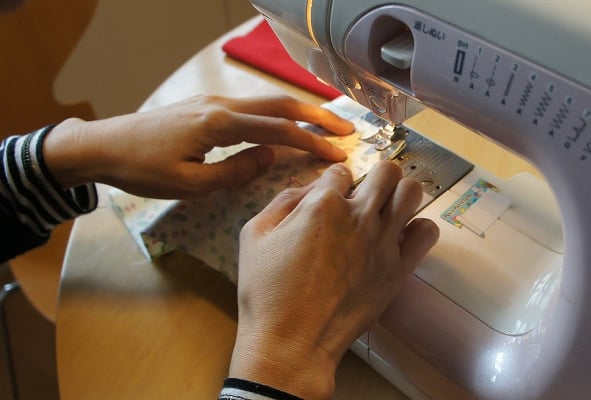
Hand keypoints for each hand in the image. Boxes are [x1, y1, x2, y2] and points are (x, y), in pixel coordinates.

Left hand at [42, 95, 353, 197]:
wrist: (101, 145)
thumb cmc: (142, 169)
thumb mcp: (189, 184)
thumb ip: (234, 171)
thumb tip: (270, 158)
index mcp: (220, 125)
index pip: (278, 131)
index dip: (312, 143)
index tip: (339, 154)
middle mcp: (221, 106)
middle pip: (280, 105)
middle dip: (317, 117)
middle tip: (347, 130)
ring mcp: (213, 102)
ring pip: (267, 101)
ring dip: (300, 112)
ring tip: (326, 124)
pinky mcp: (206, 106)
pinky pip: (252, 106)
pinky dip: (278, 113)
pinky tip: (287, 124)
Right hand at [230, 161, 439, 398]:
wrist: (291, 342)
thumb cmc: (266, 292)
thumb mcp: (255, 235)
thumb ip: (283, 200)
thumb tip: (310, 188)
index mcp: (322, 204)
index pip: (341, 171)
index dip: (334, 182)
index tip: (330, 198)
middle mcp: (358, 217)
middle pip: (387, 171)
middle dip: (376, 177)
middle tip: (365, 197)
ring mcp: (383, 243)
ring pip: (412, 193)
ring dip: (401, 195)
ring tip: (388, 211)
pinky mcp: (399, 269)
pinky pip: (428, 233)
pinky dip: (419, 229)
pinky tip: (401, 238)